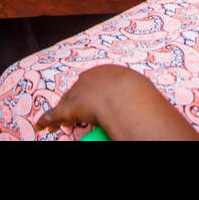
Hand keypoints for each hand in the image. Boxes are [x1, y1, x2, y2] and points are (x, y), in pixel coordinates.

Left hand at [36, 65, 155, 134]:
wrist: (124, 96)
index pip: (94, 84)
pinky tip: (42, 126)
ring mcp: (77, 92)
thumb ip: (144, 97)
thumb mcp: (143, 91)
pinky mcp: (69, 108)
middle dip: (74, 103)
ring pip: (64, 104)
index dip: (92, 96)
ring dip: (60, 115)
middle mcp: (88, 79)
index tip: (94, 104)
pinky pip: (54, 115)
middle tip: (76, 116)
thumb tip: (156, 109)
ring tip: (57, 127)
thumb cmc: (138, 95)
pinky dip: (47, 121)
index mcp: (105, 72)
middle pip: (77, 92)